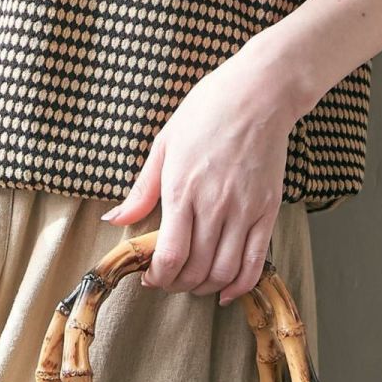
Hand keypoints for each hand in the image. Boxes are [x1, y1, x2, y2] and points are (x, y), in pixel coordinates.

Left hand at [99, 45, 302, 306]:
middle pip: (196, 269)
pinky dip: (240, 285)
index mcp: (182, 188)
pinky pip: (255, 262)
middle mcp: (213, 205)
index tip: (151, 276)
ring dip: (206, 287)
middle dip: (178, 284)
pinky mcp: (268, 210)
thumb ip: (141, 189)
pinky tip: (227, 289)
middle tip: (170, 279)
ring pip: (224, 272)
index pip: (170, 255)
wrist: (258, 93)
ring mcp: (244, 210)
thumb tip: (113, 219)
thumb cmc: (207, 109)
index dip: (158, 277)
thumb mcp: (165, 142)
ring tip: (195, 281)